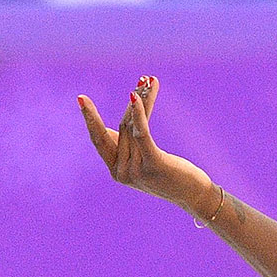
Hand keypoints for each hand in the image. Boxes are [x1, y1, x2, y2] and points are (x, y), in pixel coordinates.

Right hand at [77, 76, 212, 211]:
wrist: (196, 197)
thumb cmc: (172, 175)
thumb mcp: (145, 161)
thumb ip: (127, 148)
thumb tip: (110, 128)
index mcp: (116, 172)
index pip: (100, 139)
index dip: (90, 118)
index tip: (80, 97)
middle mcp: (121, 173)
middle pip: (122, 128)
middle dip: (132, 102)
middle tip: (143, 79)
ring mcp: (135, 172)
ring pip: (133, 127)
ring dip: (143, 101)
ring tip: (150, 80)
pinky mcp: (153, 166)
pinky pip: (141, 134)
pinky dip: (138, 114)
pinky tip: (135, 97)